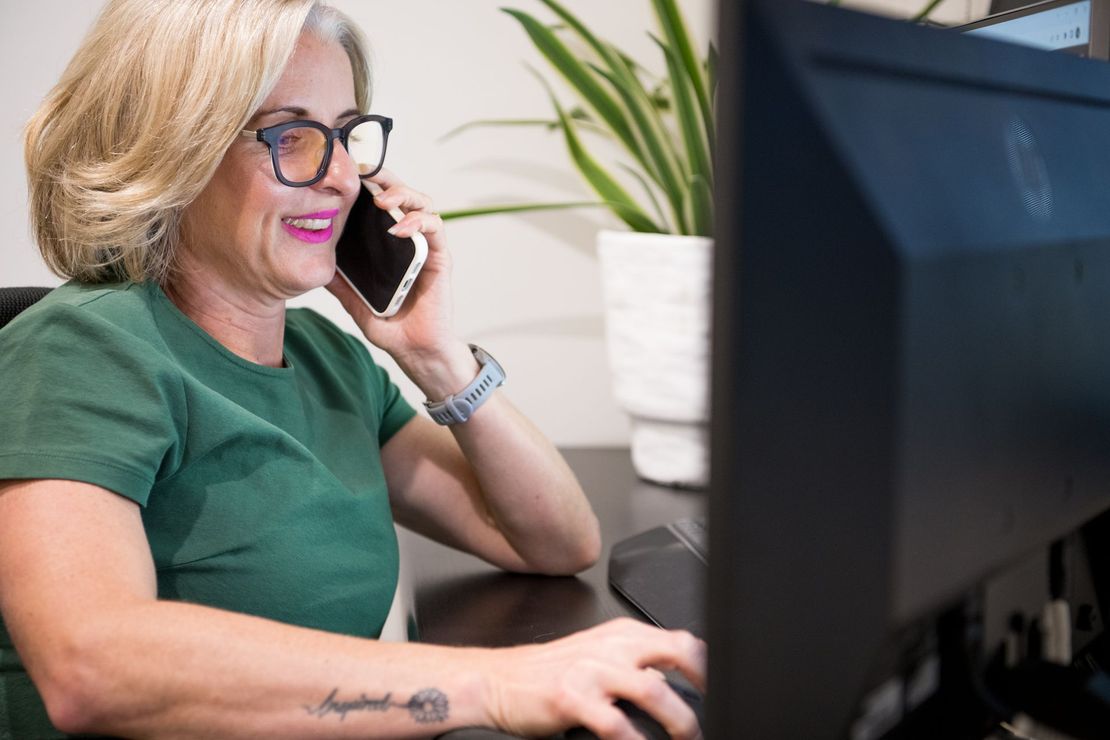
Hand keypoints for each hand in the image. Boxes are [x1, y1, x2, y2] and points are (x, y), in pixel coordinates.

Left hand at [327, 170, 470, 391]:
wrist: (414, 350)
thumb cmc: (390, 325)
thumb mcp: (353, 300)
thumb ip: (339, 281)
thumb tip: (311, 263)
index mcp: (387, 243)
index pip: (380, 201)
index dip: (367, 182)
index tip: (346, 173)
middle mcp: (408, 239)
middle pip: (402, 193)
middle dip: (385, 178)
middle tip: (364, 176)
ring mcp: (426, 246)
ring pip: (423, 203)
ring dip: (403, 194)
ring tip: (383, 200)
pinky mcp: (440, 258)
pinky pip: (435, 229)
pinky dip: (419, 222)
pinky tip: (400, 228)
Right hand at [481, 618, 705, 739]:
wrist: (500, 679)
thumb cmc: (550, 672)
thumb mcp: (599, 654)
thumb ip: (637, 663)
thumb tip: (677, 684)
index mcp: (623, 634)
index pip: (681, 640)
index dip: (709, 666)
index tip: (723, 688)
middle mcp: (612, 646)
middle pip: (677, 653)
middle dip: (705, 685)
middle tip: (714, 715)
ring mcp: (593, 670)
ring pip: (654, 690)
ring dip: (680, 721)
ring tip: (688, 739)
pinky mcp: (573, 698)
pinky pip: (617, 725)